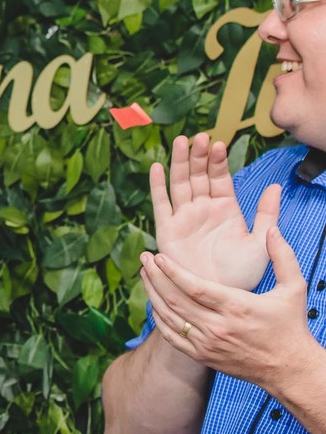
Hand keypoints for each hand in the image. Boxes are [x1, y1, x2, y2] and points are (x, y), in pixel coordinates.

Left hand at [139, 227, 313, 392]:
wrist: (288, 369)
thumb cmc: (290, 326)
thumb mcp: (294, 289)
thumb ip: (282, 257)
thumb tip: (272, 230)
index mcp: (236, 308)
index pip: (195, 287)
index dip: (173, 272)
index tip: (158, 256)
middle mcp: (217, 327)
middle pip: (175, 299)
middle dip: (155, 276)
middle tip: (144, 258)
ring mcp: (207, 343)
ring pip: (169, 317)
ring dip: (152, 294)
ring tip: (144, 274)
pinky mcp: (202, 356)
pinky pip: (171, 336)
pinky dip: (158, 318)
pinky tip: (153, 302)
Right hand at [149, 133, 280, 290]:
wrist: (217, 297)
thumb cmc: (241, 274)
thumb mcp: (261, 242)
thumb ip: (266, 213)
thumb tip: (276, 186)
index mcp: (226, 209)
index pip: (220, 177)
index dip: (218, 161)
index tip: (218, 143)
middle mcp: (203, 209)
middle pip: (198, 175)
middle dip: (198, 155)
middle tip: (199, 137)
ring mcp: (184, 217)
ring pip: (180, 184)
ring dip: (179, 163)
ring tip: (181, 142)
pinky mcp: (167, 229)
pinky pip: (161, 204)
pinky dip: (157, 185)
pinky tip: (157, 167)